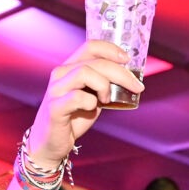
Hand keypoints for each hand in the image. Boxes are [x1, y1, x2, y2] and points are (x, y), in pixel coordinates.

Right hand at [28, 41, 143, 164]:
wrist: (51, 143)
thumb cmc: (73, 118)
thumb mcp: (93, 97)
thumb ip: (105, 86)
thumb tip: (130, 80)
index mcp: (70, 68)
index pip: (91, 46)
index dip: (111, 49)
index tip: (127, 60)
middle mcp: (60, 74)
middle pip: (95, 62)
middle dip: (121, 73)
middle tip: (136, 86)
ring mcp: (56, 90)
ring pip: (85, 73)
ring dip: (104, 86)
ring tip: (107, 99)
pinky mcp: (54, 107)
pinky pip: (77, 97)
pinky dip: (90, 103)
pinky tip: (92, 109)